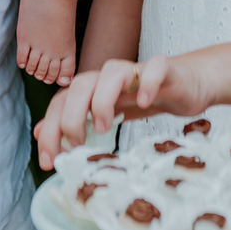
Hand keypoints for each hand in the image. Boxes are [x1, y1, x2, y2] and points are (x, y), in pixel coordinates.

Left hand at [33, 53, 214, 165]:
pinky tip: (146, 103)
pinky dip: (148, 83)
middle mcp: (112, 77)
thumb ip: (78, 120)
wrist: (190, 81)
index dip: (51, 128)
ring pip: (112, 70)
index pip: (63, 101)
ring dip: (102, 99)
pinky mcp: (166, 70)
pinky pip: (155, 68)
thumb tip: (40, 133)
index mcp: (96, 89)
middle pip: (81, 83)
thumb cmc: (149, 97)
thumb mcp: (110, 112)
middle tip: (77, 145)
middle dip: (71, 116)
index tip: (50, 161)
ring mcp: (139, 71)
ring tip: (105, 127)